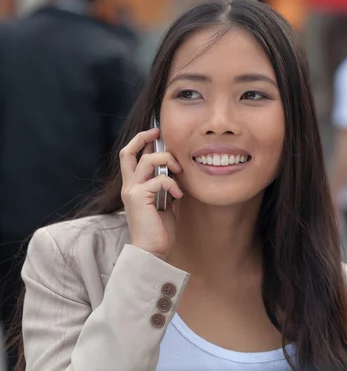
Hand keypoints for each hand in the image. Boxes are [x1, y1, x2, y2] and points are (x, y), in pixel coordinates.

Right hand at [120, 128, 183, 260]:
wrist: (152, 251)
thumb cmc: (159, 230)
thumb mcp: (165, 202)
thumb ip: (165, 186)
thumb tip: (176, 171)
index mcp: (134, 186)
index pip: (131, 157)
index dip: (141, 141)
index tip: (156, 134)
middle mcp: (129, 186)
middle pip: (128, 152)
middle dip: (143, 138)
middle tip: (160, 133)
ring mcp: (132, 191)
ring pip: (148, 161)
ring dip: (167, 160)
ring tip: (179, 171)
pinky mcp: (139, 198)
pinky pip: (159, 180)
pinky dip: (173, 184)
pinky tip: (179, 196)